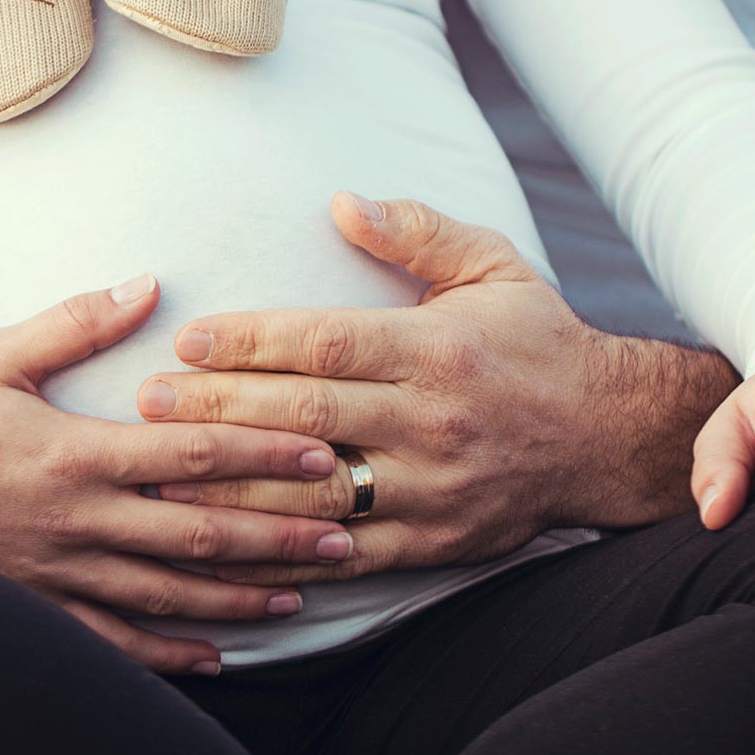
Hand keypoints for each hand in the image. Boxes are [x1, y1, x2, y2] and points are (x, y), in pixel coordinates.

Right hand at [0, 276, 349, 673]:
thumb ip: (73, 324)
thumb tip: (144, 284)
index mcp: (80, 453)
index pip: (195, 453)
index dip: (264, 451)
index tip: (321, 453)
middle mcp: (84, 521)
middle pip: (201, 531)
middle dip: (278, 533)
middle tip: (342, 533)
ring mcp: (66, 576)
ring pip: (172, 593)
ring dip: (241, 595)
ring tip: (301, 594)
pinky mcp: (43, 611)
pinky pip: (118, 642)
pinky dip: (171, 652)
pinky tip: (216, 655)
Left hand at [137, 193, 738, 586]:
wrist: (607, 434)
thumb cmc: (535, 339)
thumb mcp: (493, 265)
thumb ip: (417, 231)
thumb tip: (341, 203)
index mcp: (440, 349)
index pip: (327, 343)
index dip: (251, 341)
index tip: (189, 338)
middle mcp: (435, 421)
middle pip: (305, 415)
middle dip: (218, 406)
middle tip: (147, 401)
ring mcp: (434, 489)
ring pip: (315, 491)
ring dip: (232, 481)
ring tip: (162, 468)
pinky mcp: (435, 540)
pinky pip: (346, 551)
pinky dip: (283, 549)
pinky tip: (228, 538)